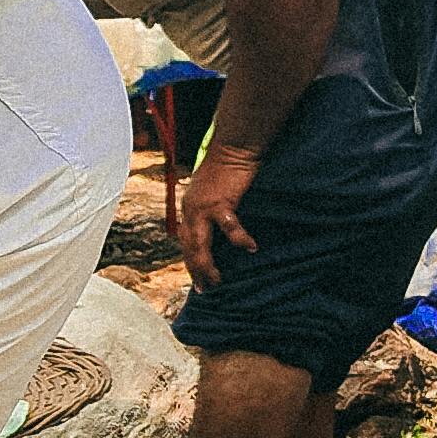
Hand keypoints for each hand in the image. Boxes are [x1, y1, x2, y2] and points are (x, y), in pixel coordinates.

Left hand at [176, 144, 264, 291]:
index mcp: (188, 209)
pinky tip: (250, 248)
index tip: (197, 279)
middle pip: (189, 248)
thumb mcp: (210, 192)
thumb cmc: (226, 168)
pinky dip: (239, 239)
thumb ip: (208, 209)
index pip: (185, 241)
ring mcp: (202, 208)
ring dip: (207, 266)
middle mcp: (190, 211)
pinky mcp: (220, 202)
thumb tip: (214, 227)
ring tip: (217, 281)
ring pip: (200, 245)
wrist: (233, 147)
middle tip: (204, 290)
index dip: (190, 261)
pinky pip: (229, 227)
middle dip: (196, 271)